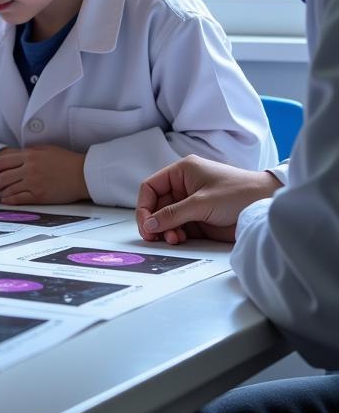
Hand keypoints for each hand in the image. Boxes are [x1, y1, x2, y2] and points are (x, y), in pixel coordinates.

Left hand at [0, 146, 87, 203]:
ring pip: (9, 189)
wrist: (83, 174)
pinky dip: (9, 200)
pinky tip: (4, 201)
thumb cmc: (67, 160)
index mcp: (30, 155)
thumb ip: (31, 151)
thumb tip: (19, 153)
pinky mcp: (40, 195)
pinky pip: (20, 198)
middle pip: (2, 177)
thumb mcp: (47, 149)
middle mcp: (29, 168)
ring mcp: (34, 182)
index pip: (4, 161)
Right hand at [136, 156, 280, 244]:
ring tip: (173, 239)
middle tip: (153, 236)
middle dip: (155, 221)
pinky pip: (179, 228)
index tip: (145, 223)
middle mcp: (184, 187)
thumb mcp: (201, 202)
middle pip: (157, 205)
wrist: (268, 205)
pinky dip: (176, 235)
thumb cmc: (239, 193)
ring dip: (165, 230)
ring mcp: (192, 204)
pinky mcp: (200, 219)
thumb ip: (173, 214)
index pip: (151, 187)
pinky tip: (180, 239)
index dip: (144, 205)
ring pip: (166, 218)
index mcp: (181, 172)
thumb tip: (149, 224)